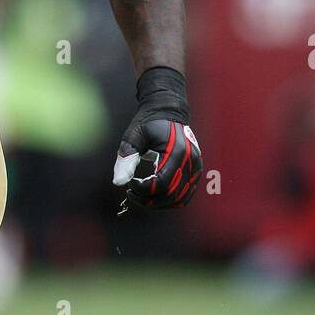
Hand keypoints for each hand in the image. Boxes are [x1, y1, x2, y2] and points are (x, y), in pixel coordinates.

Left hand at [113, 67, 202, 212]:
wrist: (168, 111)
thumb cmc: (148, 122)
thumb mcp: (133, 136)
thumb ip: (126, 158)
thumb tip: (118, 182)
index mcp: (177, 152)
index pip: (161, 184)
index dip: (142, 190)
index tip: (129, 183)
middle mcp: (191, 162)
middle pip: (170, 195)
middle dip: (148, 200)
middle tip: (131, 193)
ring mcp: (196, 168)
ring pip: (179, 199)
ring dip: (158, 203)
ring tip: (141, 194)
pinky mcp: (196, 172)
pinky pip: (185, 195)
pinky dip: (168, 200)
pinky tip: (153, 193)